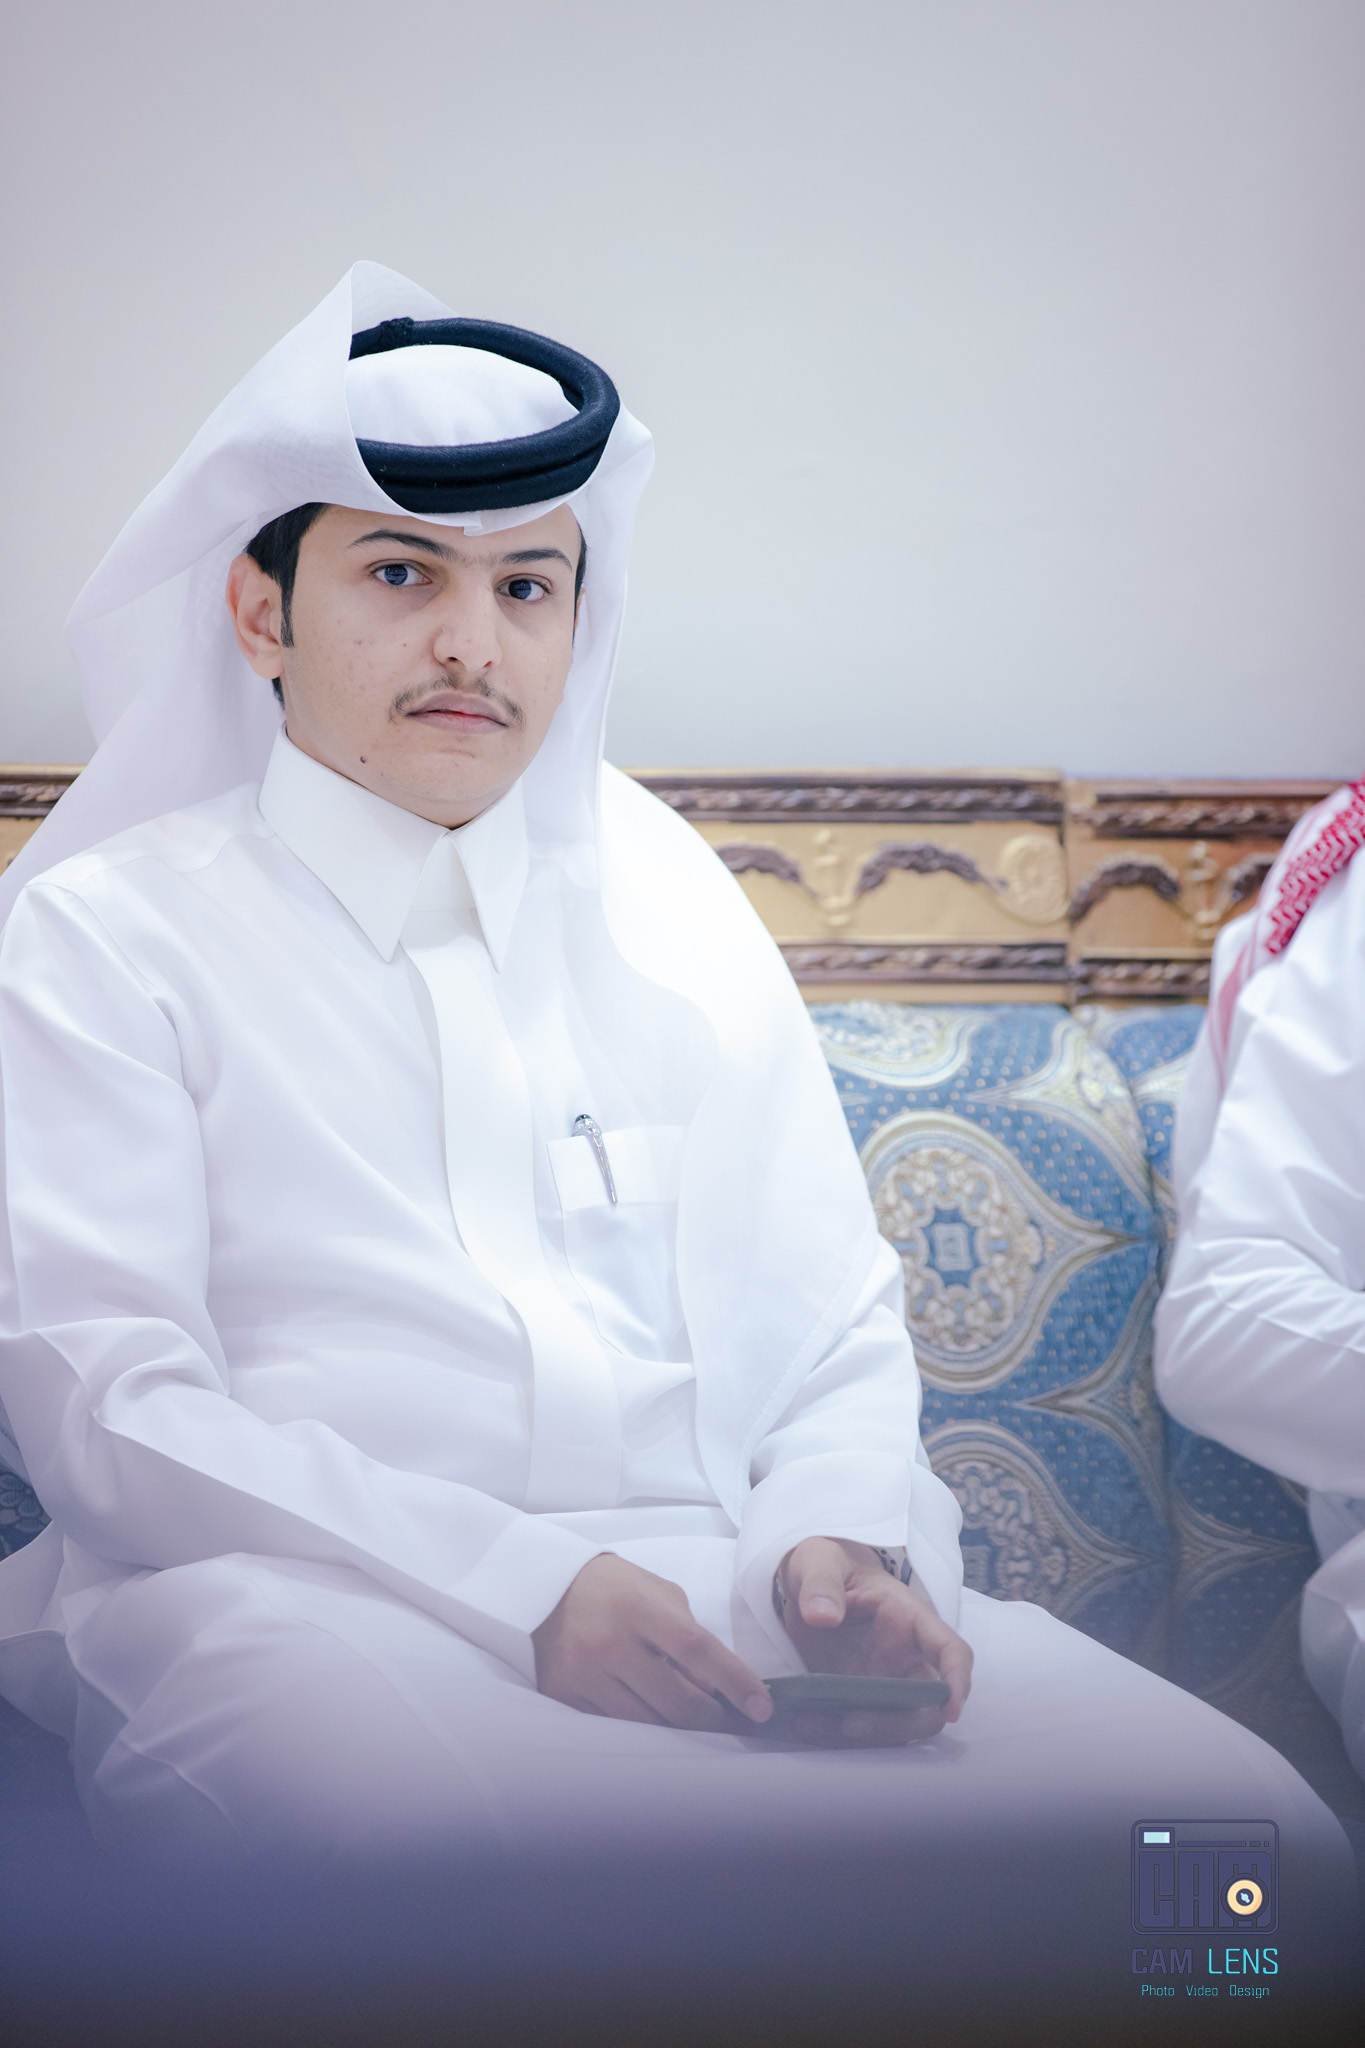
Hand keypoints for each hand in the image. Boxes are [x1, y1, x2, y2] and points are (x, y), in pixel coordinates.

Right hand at [532, 1552, 774, 1732]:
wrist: (542, 1586)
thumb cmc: (614, 1587)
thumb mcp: (659, 1594)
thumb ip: (689, 1637)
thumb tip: (714, 1690)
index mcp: (639, 1608)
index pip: (697, 1650)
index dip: (735, 1682)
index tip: (762, 1708)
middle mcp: (610, 1643)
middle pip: (677, 1702)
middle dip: (717, 1722)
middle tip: (739, 1728)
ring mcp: (583, 1674)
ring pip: (649, 1726)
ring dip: (681, 1732)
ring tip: (701, 1727)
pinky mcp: (563, 1696)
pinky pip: (615, 1728)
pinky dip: (641, 1729)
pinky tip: (654, 1719)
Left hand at [775, 1536, 972, 1747]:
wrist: (806, 1584)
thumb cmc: (826, 1565)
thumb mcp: (818, 1561)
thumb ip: (820, 1582)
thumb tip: (822, 1615)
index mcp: (909, 1618)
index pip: (951, 1650)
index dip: (958, 1680)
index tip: (951, 1710)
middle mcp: (905, 1657)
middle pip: (928, 1705)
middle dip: (898, 1724)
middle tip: (851, 1723)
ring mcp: (884, 1683)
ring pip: (893, 1726)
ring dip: (859, 1736)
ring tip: (808, 1724)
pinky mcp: (858, 1700)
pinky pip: (859, 1729)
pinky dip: (833, 1734)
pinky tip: (802, 1724)